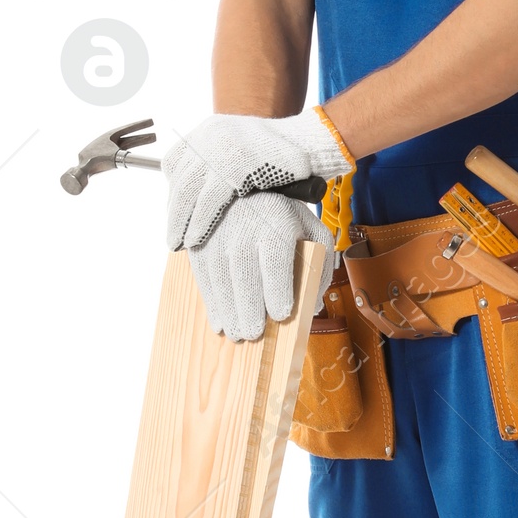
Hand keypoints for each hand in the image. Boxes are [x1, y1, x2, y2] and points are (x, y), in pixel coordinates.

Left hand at [164, 110, 349, 252]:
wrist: (311, 142)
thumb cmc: (282, 156)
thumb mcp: (242, 154)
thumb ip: (220, 168)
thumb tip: (199, 195)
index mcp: (210, 130)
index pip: (176, 162)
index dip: (172, 193)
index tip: (175, 216)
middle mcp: (211, 135)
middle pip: (179, 179)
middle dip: (173, 212)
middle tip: (171, 238)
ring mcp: (221, 147)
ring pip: (187, 191)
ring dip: (180, 222)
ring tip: (178, 245)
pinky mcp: (235, 164)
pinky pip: (208, 200)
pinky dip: (199, 222)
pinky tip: (195, 240)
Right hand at [184, 191, 334, 341]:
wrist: (239, 184)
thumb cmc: (282, 213)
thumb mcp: (309, 227)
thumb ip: (319, 264)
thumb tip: (314, 306)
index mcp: (275, 224)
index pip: (275, 262)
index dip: (277, 292)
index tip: (280, 314)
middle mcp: (243, 229)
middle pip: (244, 277)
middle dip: (248, 310)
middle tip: (253, 333)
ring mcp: (217, 236)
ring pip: (220, 281)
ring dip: (228, 312)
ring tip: (237, 333)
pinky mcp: (199, 244)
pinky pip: (203, 279)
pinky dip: (211, 303)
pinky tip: (220, 321)